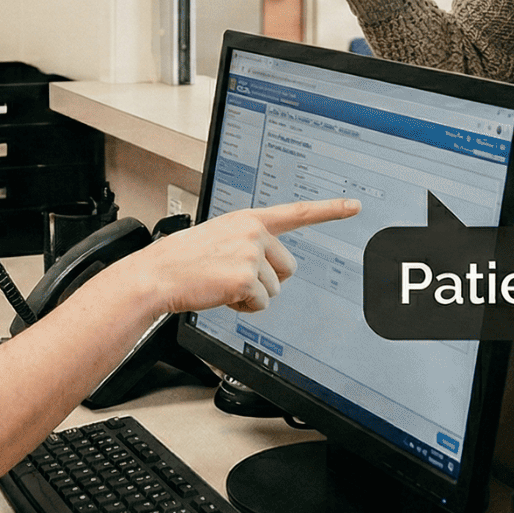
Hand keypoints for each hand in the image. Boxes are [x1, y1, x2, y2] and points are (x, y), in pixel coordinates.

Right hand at [118, 199, 359, 314]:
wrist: (159, 274)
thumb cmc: (185, 260)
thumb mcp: (221, 238)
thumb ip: (250, 242)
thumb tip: (274, 267)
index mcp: (249, 219)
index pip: (297, 212)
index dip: (329, 210)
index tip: (354, 205)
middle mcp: (254, 232)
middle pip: (288, 268)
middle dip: (267, 280)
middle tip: (233, 277)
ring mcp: (251, 253)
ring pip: (275, 289)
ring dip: (252, 294)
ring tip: (221, 283)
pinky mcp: (246, 278)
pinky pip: (261, 304)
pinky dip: (244, 307)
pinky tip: (221, 294)